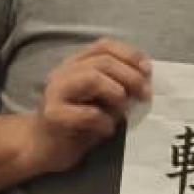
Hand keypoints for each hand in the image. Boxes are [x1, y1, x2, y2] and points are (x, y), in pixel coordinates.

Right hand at [20, 38, 150, 176]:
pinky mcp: (53, 115)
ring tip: (122, 110)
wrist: (45, 147)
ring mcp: (55, 92)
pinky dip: (105, 121)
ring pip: (92, 78)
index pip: (104, 45)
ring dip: (116, 93)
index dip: (129, 54)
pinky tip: (108, 130)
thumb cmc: (80, 123)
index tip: (148, 70)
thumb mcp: (103, 99)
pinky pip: (87, 113)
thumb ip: (119, 85)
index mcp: (76, 64)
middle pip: (102, 61)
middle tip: (145, 95)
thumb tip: (146, 81)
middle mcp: (63, 72)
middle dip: (131, 76)